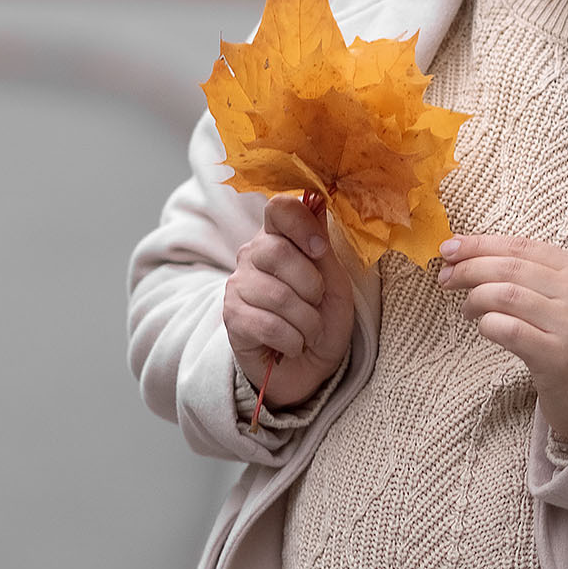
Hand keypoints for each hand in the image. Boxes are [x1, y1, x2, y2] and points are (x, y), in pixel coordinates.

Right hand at [224, 193, 354, 412]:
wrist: (308, 367)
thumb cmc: (323, 319)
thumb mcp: (335, 283)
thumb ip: (323, 247)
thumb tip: (319, 200)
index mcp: (281, 237)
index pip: (279, 208)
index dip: (301, 224)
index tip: (319, 249)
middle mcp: (253, 255)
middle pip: (277, 252)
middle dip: (311, 285)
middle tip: (317, 304)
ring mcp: (238, 285)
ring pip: (277, 295)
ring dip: (307, 321)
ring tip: (309, 331)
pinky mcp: (232, 318)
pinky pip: (267, 325)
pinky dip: (292, 340)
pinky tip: (292, 345)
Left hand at [437, 233, 567, 445]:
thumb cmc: (566, 339)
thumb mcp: (560, 298)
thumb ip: (523, 273)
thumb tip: (462, 253)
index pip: (522, 246)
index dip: (480, 244)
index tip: (449, 249)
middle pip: (511, 268)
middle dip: (469, 269)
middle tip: (446, 278)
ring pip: (506, 295)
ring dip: (475, 298)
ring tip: (468, 309)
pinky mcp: (557, 357)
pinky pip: (507, 329)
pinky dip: (486, 324)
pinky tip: (484, 327)